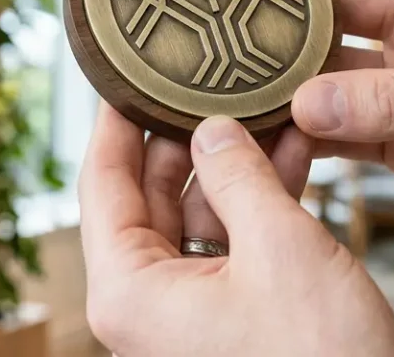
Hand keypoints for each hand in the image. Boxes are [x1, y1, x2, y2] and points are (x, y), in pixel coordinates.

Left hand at [79, 104, 393, 356]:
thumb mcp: (280, 248)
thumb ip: (239, 178)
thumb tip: (212, 130)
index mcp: (129, 291)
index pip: (101, 185)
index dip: (115, 123)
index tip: (126, 73)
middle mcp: (147, 304)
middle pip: (149, 197)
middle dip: (188, 137)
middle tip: (209, 80)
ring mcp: (188, 313)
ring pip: (198, 217)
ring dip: (234, 166)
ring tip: (266, 108)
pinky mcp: (230, 318)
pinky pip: (231, 245)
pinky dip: (258, 203)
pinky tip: (292, 155)